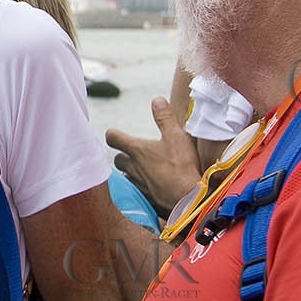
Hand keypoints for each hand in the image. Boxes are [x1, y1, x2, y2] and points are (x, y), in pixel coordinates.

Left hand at [105, 96, 201, 215]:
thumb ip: (165, 118)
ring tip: (146, 168)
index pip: (113, 138)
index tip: (117, 134)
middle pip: (117, 159)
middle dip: (123, 154)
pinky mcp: (144, 198)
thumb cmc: (181, 166)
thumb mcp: (176, 136)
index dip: (114, 134)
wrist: (188, 200)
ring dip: (132, 171)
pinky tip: (154, 185)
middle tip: (135, 152)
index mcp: (137, 150)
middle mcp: (132, 167)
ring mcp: (137, 184)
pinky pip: (137, 190)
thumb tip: (157, 100)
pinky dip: (142, 186)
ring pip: (126, 175)